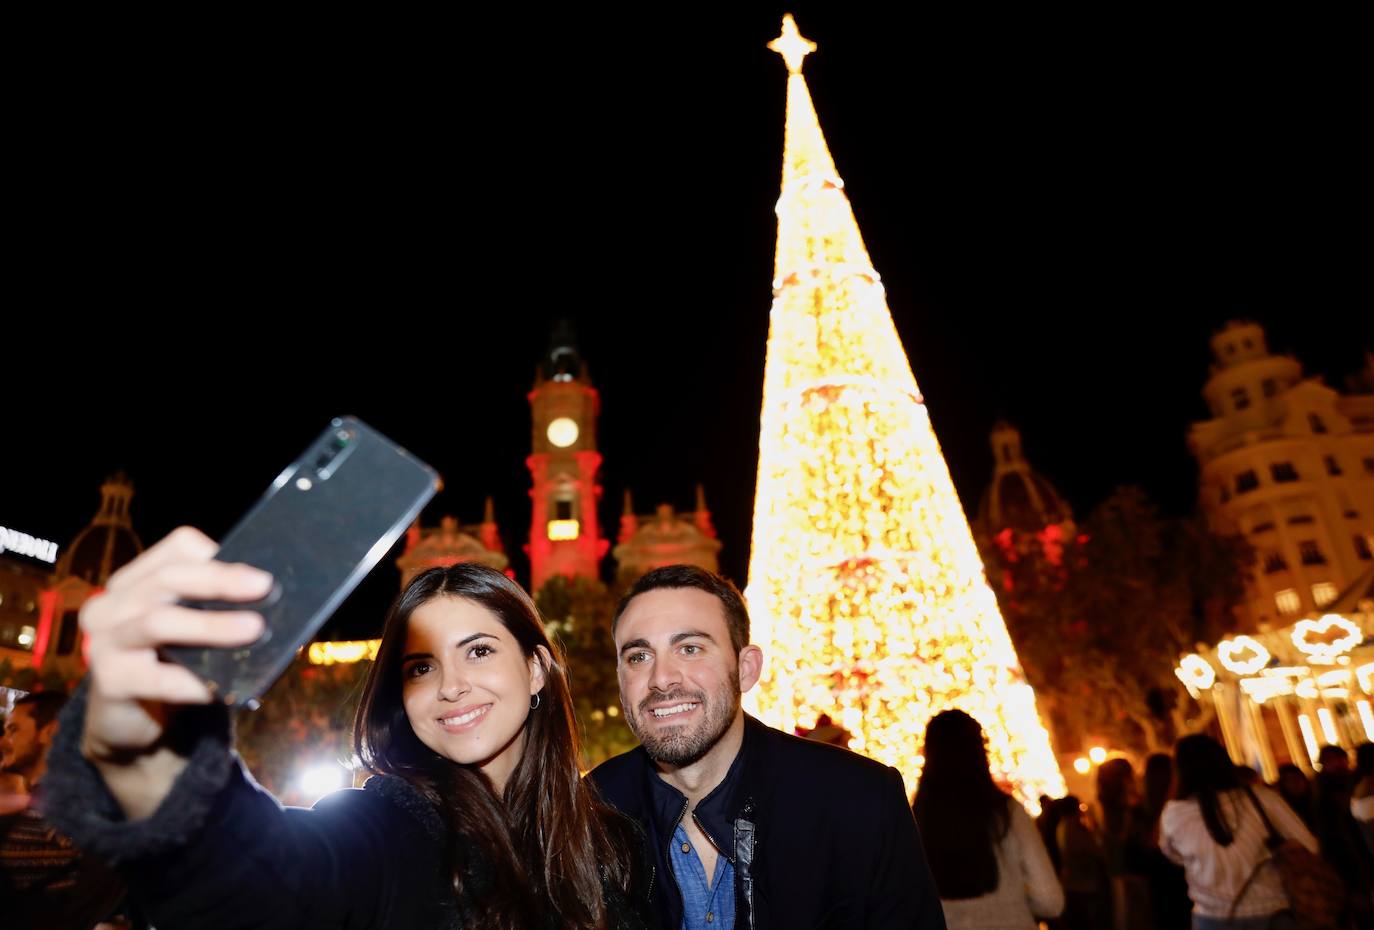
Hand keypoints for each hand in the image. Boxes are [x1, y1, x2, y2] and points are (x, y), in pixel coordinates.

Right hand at [78, 527, 270, 816]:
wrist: (126, 722)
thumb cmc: (164, 663)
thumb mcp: (183, 627)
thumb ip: (209, 607)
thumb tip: (269, 599)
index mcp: (133, 581)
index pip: (175, 549)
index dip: (216, 555)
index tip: (256, 569)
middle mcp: (111, 604)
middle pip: (168, 578)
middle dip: (220, 581)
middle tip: (264, 587)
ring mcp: (104, 643)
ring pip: (158, 622)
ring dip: (211, 625)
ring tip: (253, 629)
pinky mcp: (109, 682)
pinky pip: (159, 678)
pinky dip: (195, 682)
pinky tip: (221, 687)